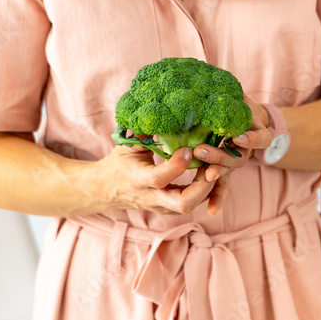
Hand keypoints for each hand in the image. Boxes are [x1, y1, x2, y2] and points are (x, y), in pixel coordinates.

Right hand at [87, 144, 206, 214]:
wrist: (107, 190)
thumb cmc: (120, 163)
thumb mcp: (128, 145)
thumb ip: (145, 132)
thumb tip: (162, 109)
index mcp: (138, 179)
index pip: (160, 178)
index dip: (177, 165)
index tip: (188, 149)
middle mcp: (152, 197)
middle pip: (183, 203)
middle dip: (202, 187)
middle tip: (210, 167)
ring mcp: (162, 207)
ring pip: (190, 206)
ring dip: (206, 189)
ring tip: (212, 168)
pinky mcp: (169, 210)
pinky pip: (191, 205)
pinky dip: (203, 192)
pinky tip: (208, 175)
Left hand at [188, 99, 273, 215]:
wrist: (244, 117)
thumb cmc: (237, 103)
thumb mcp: (237, 95)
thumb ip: (230, 93)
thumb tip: (214, 81)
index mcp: (256, 131)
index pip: (258, 138)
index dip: (249, 138)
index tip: (237, 137)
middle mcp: (247, 149)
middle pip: (238, 157)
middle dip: (220, 156)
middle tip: (201, 151)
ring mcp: (236, 161)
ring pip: (229, 172)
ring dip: (217, 174)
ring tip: (206, 177)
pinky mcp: (226, 171)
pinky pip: (223, 187)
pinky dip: (218, 198)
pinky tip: (212, 211)